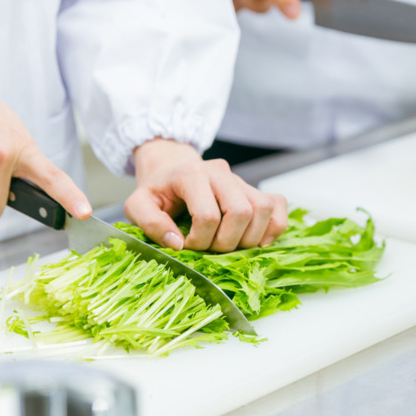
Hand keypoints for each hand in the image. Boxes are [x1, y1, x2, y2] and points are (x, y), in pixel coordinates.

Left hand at [125, 139, 287, 251]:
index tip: (187, 244)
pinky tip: (257, 240)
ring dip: (250, 237)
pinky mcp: (254, 189)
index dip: (199, 240)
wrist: (171, 168)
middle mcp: (221, 172)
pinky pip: (278, 205)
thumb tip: (177, 243)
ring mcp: (241, 180)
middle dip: (227, 241)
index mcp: (191, 174)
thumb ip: (150, 223)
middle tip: (209, 247)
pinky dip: (274, 227)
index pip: (208, 215)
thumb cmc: (157, 191)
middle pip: (241, 212)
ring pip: (263, 209)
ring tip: (230, 244)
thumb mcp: (137, 205)